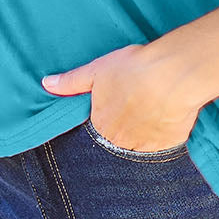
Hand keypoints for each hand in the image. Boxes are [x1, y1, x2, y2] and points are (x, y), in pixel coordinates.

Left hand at [41, 42, 198, 152]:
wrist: (173, 74)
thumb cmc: (134, 69)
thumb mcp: (97, 70)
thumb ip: (71, 82)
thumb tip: (46, 84)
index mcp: (101, 126)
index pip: (96, 134)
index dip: (104, 123)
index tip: (111, 114)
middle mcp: (120, 143)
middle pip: (117, 144)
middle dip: (121, 133)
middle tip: (133, 114)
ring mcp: (145, 148)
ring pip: (138, 149)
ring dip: (141, 138)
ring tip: (149, 118)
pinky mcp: (168, 147)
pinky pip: (161, 149)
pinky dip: (162, 139)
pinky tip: (165, 122)